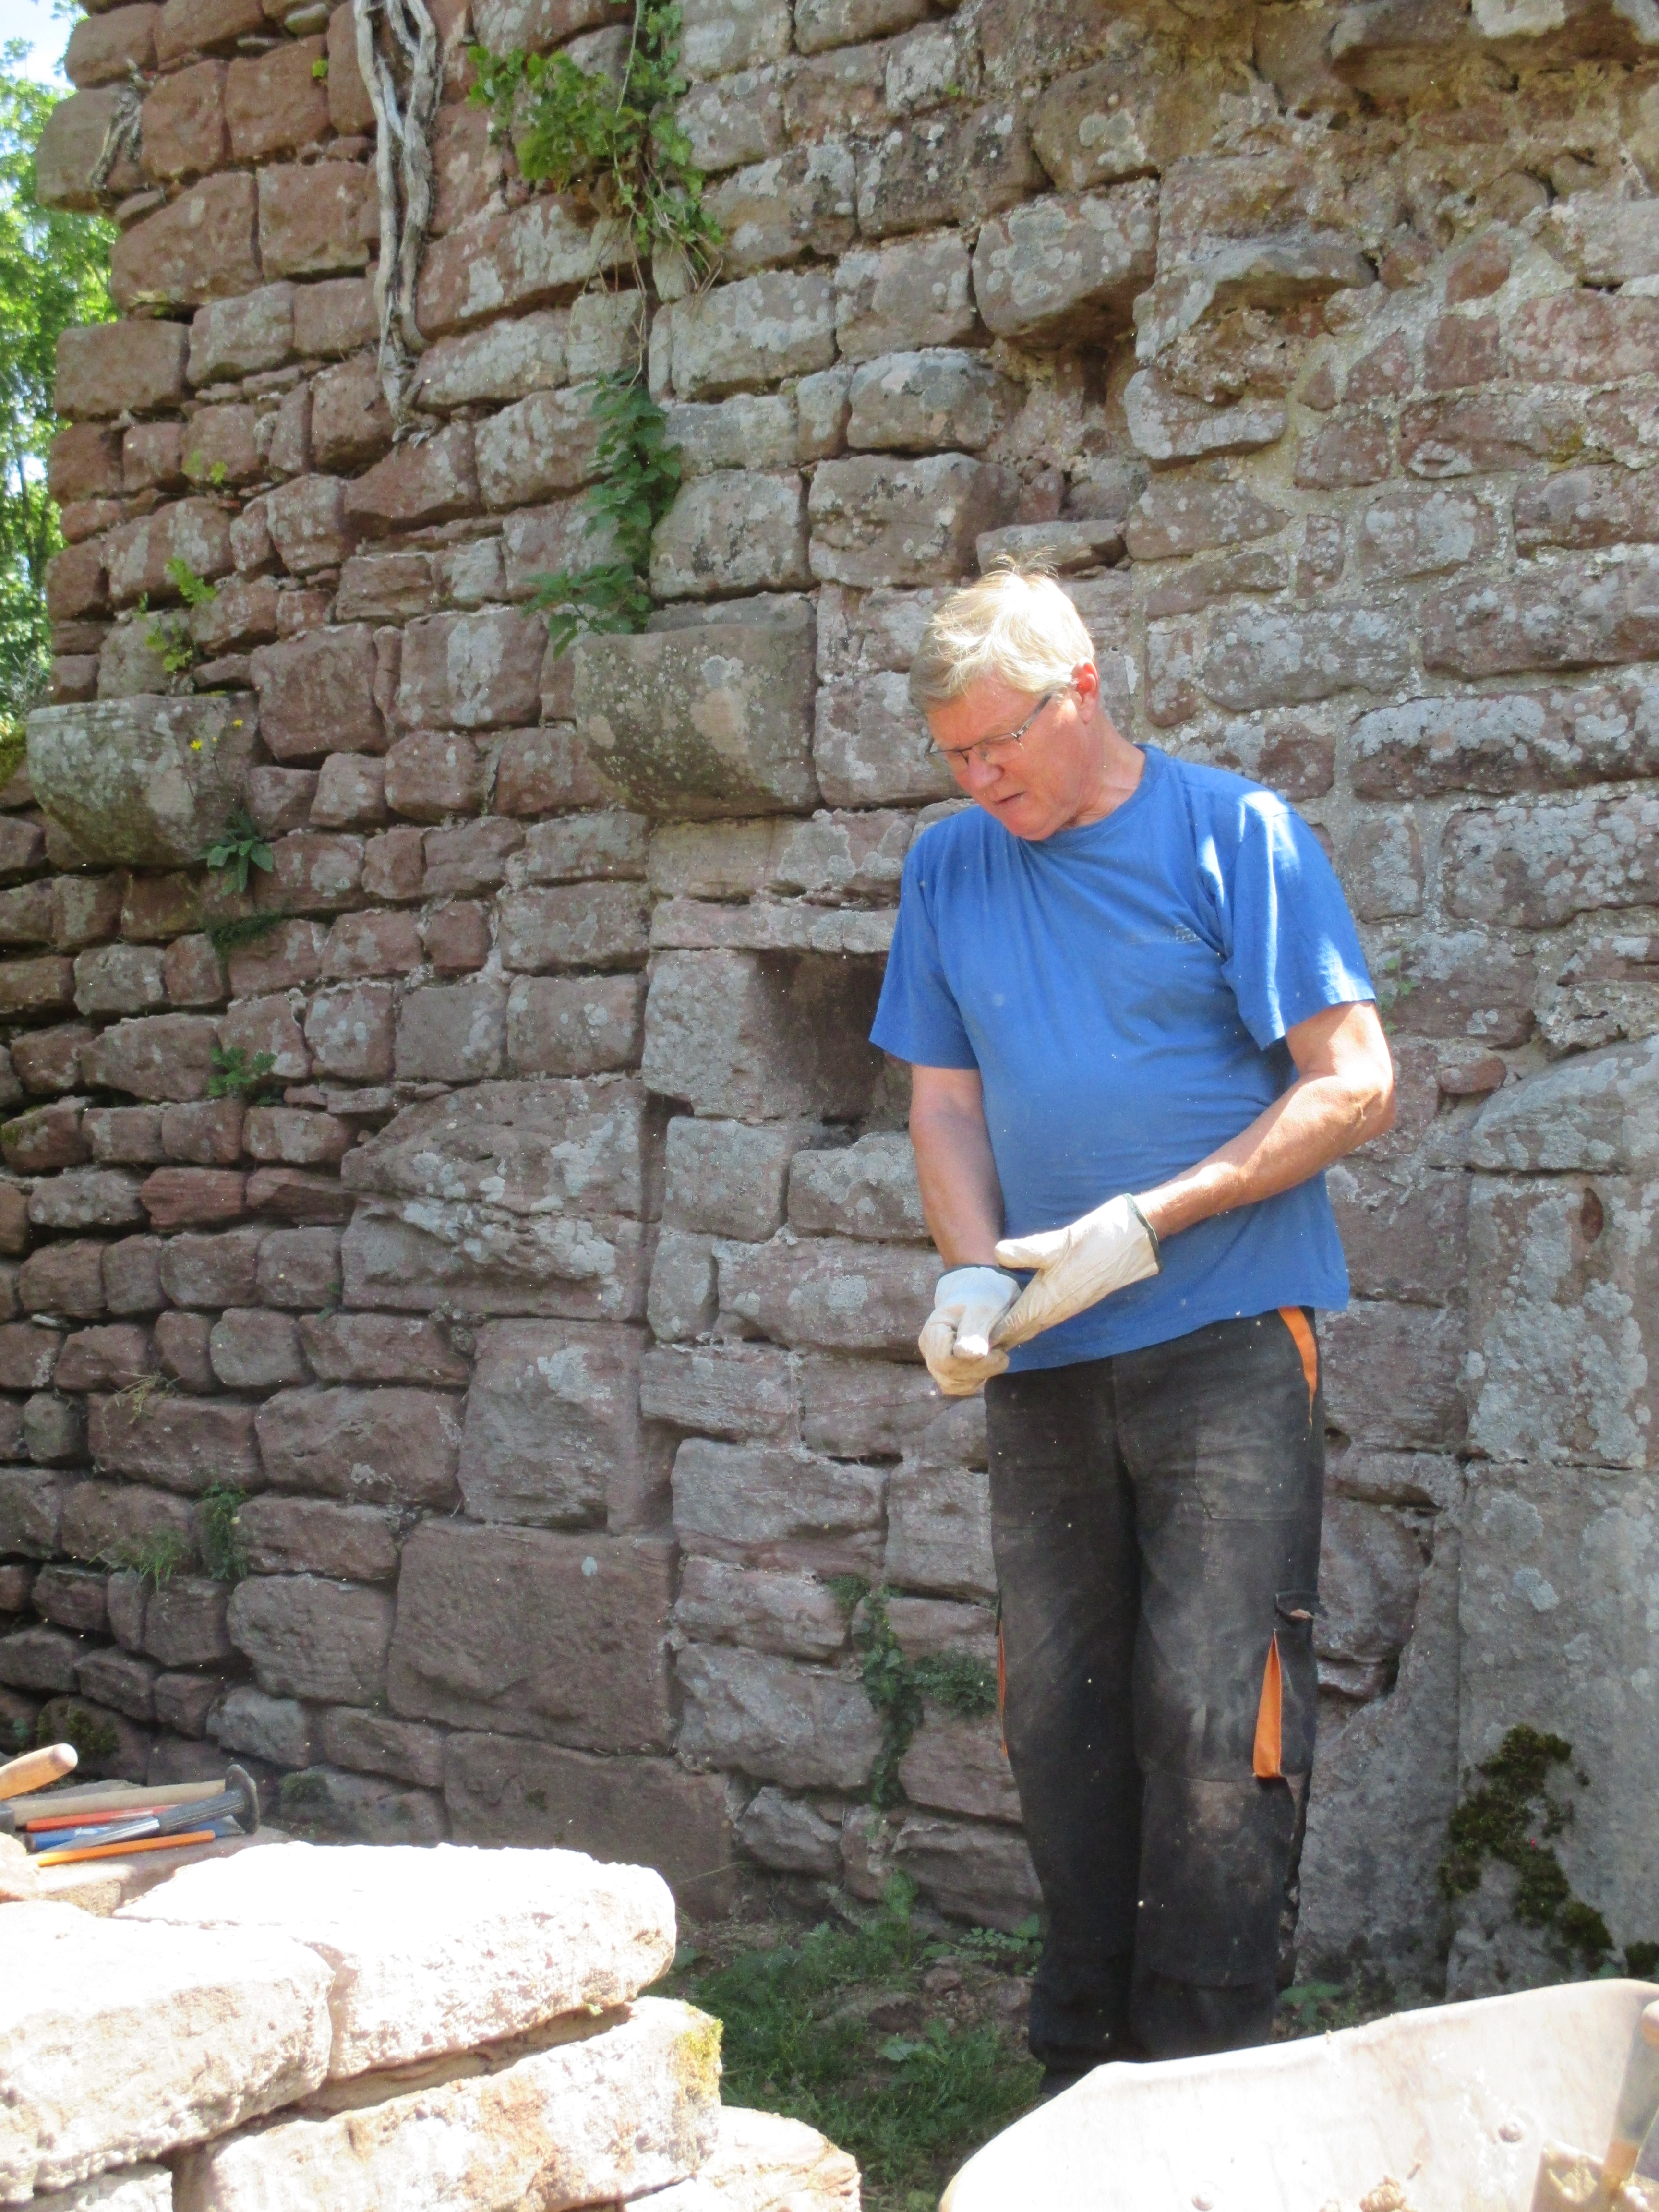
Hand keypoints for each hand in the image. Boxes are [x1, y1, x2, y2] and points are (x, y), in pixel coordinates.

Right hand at [919, 1265, 1020, 1396]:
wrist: (985, 1294)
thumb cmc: (985, 1297)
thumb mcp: (984, 1309)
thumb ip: (974, 1331)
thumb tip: (964, 1355)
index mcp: (933, 1329)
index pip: (946, 1361)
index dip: (974, 1362)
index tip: (996, 1348)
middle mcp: (929, 1347)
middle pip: (949, 1375)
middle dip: (980, 1369)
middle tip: (1001, 1354)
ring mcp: (935, 1360)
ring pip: (954, 1384)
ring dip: (980, 1375)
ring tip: (994, 1356)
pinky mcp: (946, 1371)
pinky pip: (959, 1387)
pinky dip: (976, 1380)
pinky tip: (987, 1364)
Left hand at [990, 1195, 1159, 1349]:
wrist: (1136, 1239)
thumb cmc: (1098, 1238)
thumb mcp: (1060, 1242)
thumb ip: (1029, 1251)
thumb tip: (998, 1254)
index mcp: (1047, 1298)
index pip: (1012, 1325)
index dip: (992, 1335)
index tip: (971, 1346)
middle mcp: (1057, 1308)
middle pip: (1022, 1331)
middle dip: (1000, 1339)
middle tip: (975, 1347)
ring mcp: (1068, 1305)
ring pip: (1034, 1325)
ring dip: (1014, 1331)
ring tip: (991, 1335)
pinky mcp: (1076, 1299)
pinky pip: (1046, 1318)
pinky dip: (1029, 1321)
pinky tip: (1021, 1314)